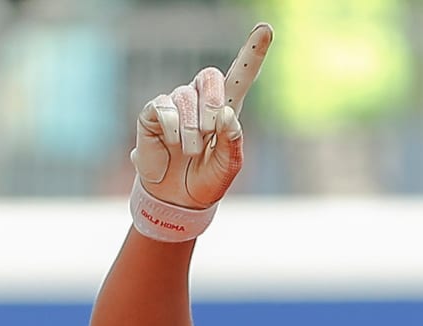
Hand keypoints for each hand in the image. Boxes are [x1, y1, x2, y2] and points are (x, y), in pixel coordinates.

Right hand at [132, 23, 271, 210]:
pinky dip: (173, 129)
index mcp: (227, 110)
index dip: (253, 52)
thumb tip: (226, 114)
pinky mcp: (155, 111)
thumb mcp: (229, 166)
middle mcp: (201, 100)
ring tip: (191, 151)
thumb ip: (233, 142)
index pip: (241, 75)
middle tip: (210, 132)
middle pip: (210, 76)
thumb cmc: (208, 180)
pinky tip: (173, 144)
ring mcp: (177, 103)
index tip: (266, 29)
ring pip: (186, 98)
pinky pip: (165, 108)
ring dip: (192, 130)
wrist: (179, 199)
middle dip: (213, 104)